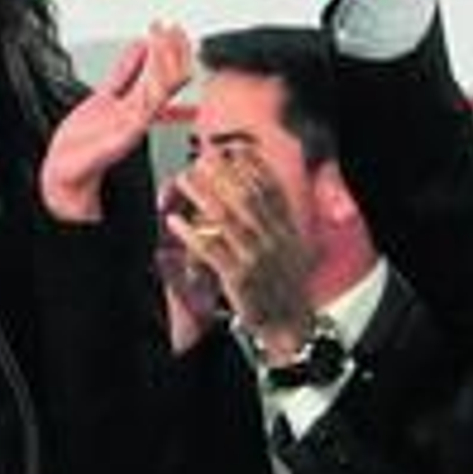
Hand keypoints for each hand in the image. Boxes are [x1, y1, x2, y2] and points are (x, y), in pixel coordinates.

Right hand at [41, 22, 191, 221]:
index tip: (169, 38)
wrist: (65, 179)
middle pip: (163, 77)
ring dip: (156, 51)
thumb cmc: (81, 171)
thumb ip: (121, 133)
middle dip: (170, 50)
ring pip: (146, 74)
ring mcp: (122, 107)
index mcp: (140, 122)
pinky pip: (122, 78)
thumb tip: (143, 112)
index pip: (164, 86)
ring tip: (162, 29)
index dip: (169, 61)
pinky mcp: (105, 106)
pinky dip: (131, 60)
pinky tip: (138, 44)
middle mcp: (136, 113)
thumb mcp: (103, 150)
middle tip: (172, 26)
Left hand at [164, 148, 315, 358]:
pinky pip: (210, 250)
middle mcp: (272, 238)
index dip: (251, 166)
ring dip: (202, 195)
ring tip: (184, 179)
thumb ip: (281, 219)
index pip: (270, 190)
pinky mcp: (237, 276)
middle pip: (244, 197)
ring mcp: (255, 257)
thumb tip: (267, 190)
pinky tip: (175, 222)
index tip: (234, 149)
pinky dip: (191, 234)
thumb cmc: (286, 286)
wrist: (290, 324)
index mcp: (285, 229)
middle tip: (202, 157)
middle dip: (222, 174)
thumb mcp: (296, 248)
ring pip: (225, 218)